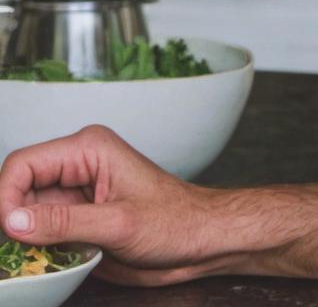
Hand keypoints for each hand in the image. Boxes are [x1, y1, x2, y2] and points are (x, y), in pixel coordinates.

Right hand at [0, 124, 223, 285]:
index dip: (5, 197)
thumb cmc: (175, 221)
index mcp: (89, 149)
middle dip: (10, 221)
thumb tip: (12, 220)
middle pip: (17, 190)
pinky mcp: (76, 222)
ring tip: (28, 263)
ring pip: (23, 216)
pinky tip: (44, 266)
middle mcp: (77, 168)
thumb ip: (63, 222)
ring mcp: (75, 197)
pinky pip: (39, 235)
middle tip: (14, 253)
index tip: (9, 232)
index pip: (22, 164)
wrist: (200, 241)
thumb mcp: (119, 223)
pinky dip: (34, 253)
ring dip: (21, 241)